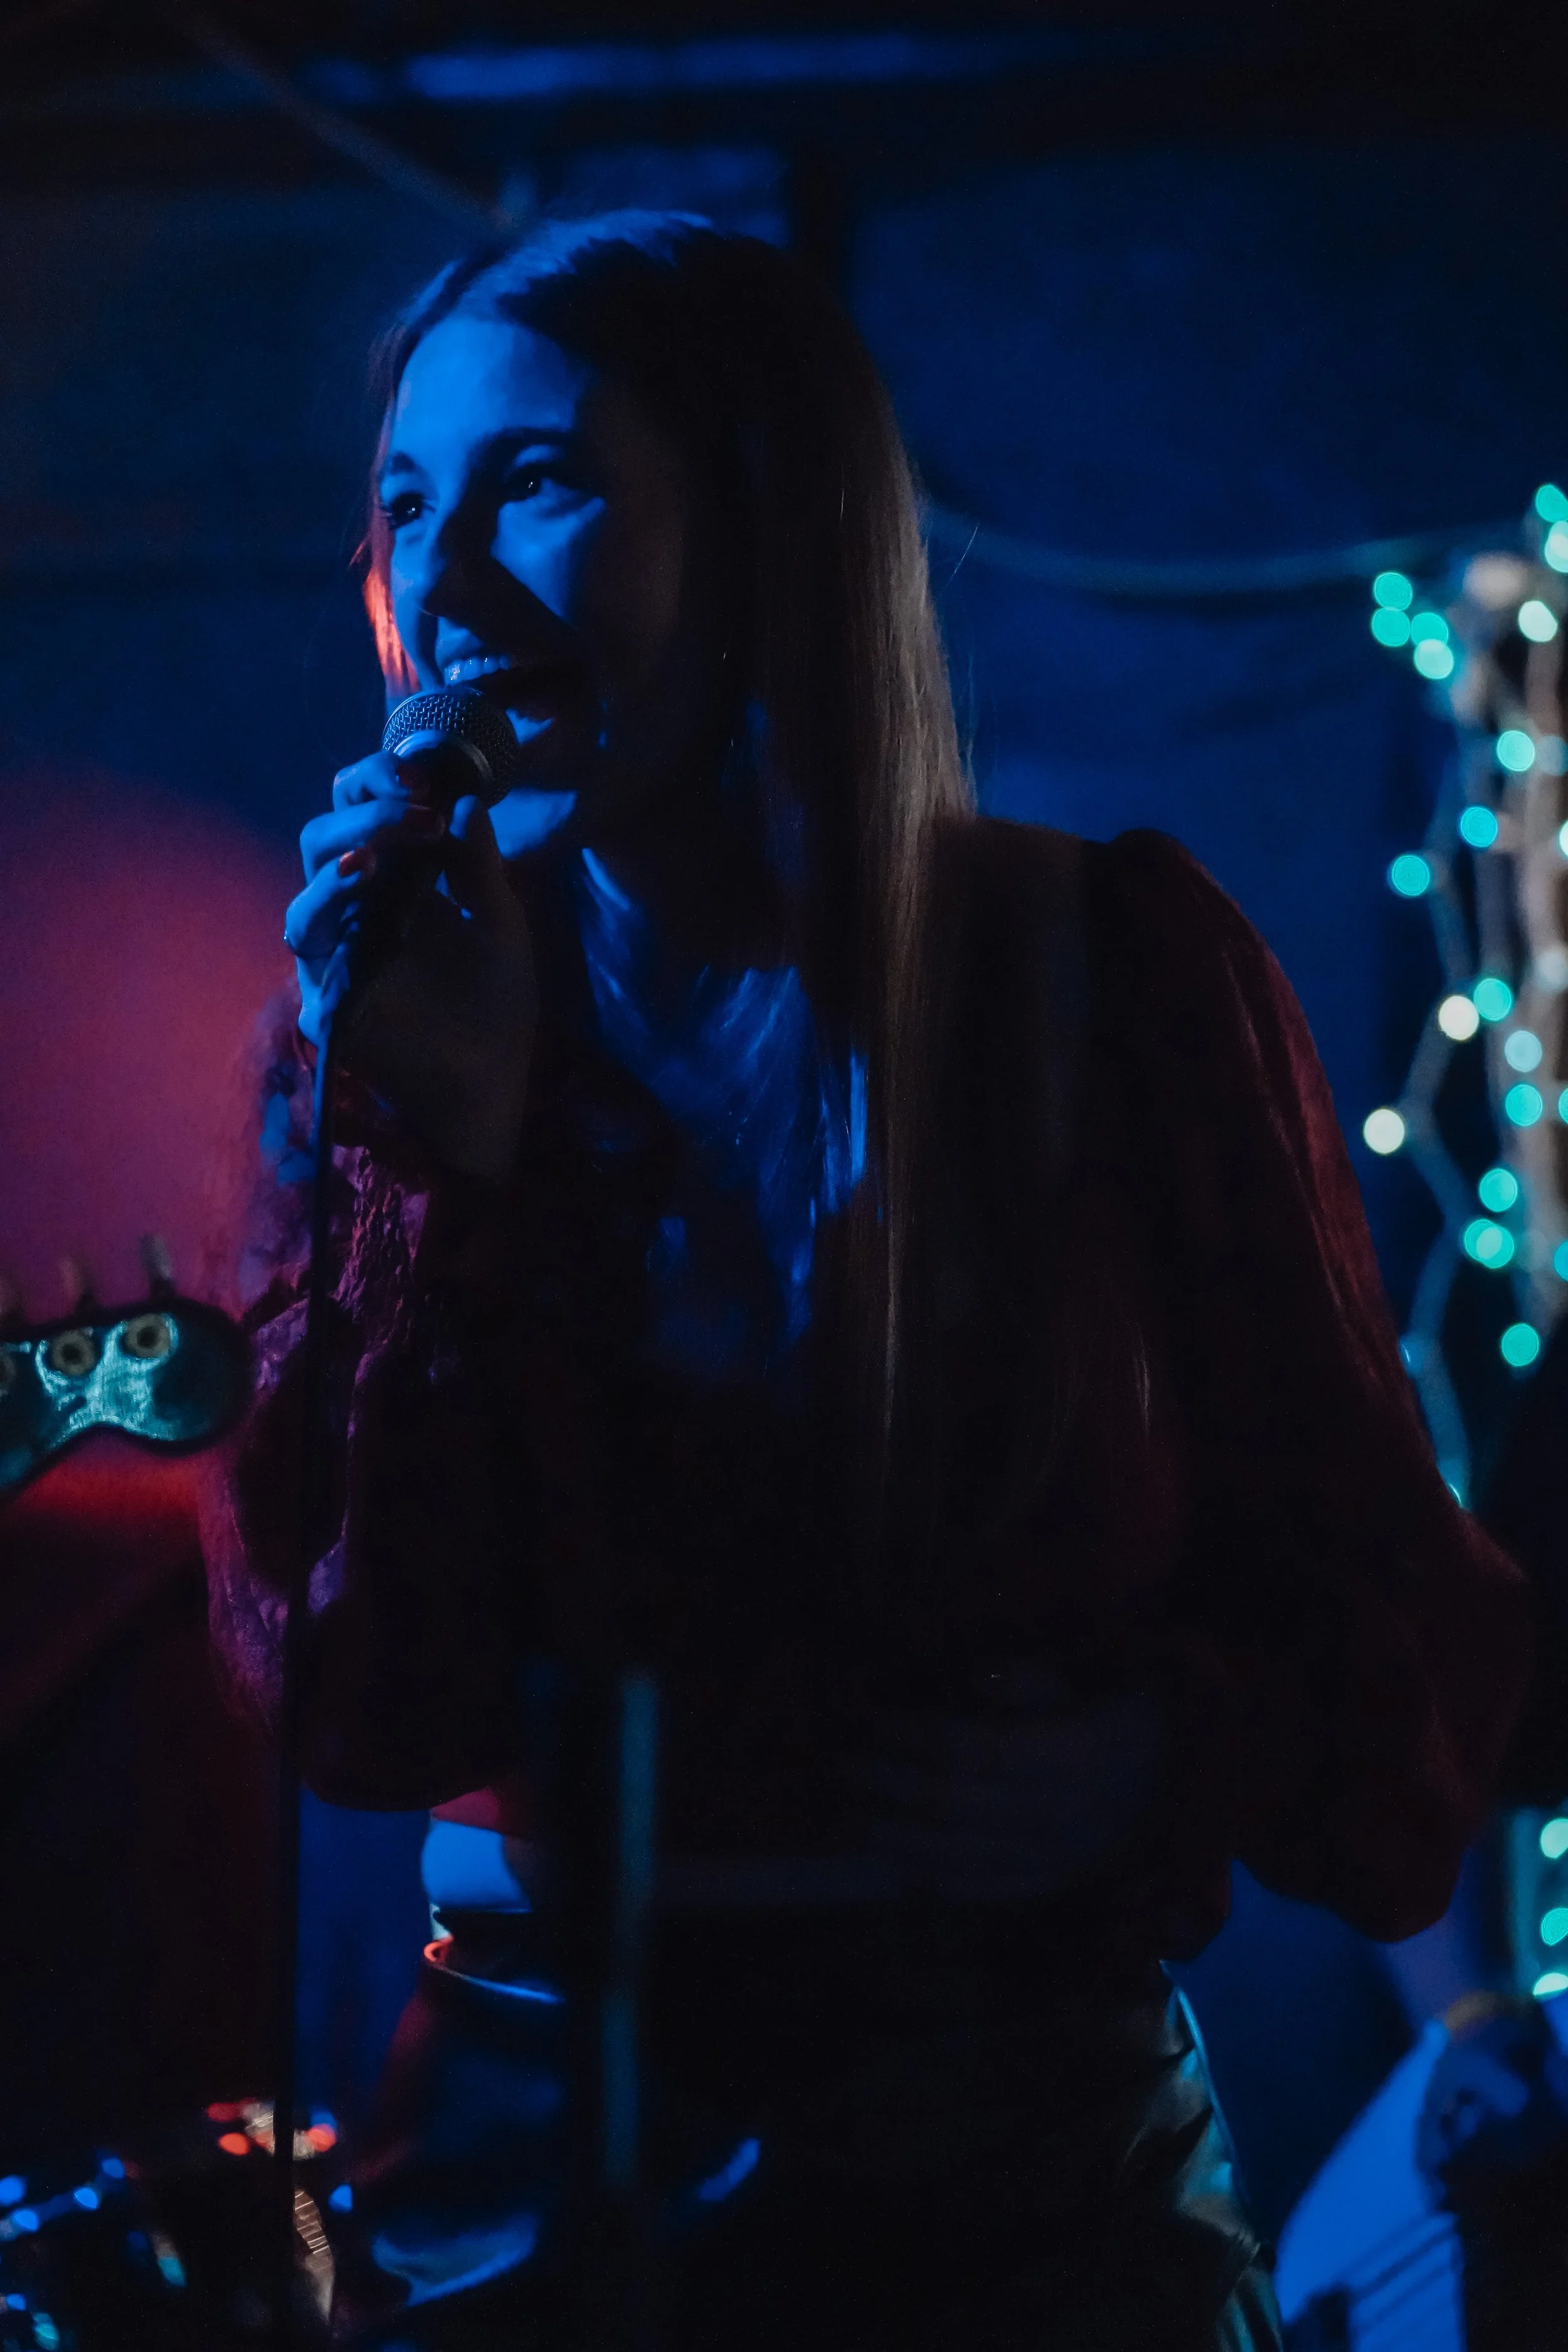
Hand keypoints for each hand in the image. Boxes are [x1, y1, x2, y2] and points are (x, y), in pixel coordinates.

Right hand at [284, 752, 537, 1179]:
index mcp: (394, 886)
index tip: (421, 772)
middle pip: (323, 840)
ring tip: (383, 848)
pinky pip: (311, 950)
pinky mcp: (326, 1001)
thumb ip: (479, 865)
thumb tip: (464, 800)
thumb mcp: (501, 926)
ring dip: (343, 858)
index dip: (378, 781)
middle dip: (365, 813)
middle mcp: (354, 915)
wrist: (494, 1086)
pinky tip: (364, 887)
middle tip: (415, 805)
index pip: (361, 813)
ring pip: (306, 895)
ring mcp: (335, 958)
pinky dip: (332, 911)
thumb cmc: (497, 1009)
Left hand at [844, 1668, 1165, 1902]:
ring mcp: (1051, 1859)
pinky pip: (986, 1891)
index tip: (861, 1710)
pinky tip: (892, 1868)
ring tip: (842, 1811)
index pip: (965, 1748)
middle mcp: (1051, 1815)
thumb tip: (965, 1681)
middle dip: (880, 1781)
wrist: (1195, 1779)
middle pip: (947, 1804)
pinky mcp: (1053, 1886)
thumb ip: (1026, 1682)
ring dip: (890, 1835)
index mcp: (1063, 1757)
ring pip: (957, 1855)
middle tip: (831, 1758)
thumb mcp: (1090, 1682)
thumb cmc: (1134, 1714)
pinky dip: (935, 1882)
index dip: (906, 1731)